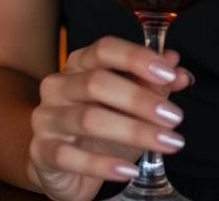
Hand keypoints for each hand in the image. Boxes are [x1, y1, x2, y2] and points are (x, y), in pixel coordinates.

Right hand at [28, 36, 192, 200]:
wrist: (62, 166)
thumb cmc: (100, 126)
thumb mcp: (128, 104)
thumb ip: (152, 83)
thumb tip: (177, 68)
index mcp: (79, 63)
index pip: (104, 48)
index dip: (137, 58)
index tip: (169, 73)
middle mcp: (59, 85)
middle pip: (97, 83)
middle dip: (140, 99)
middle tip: (174, 117)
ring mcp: (46, 118)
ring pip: (89, 119)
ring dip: (133, 131)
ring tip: (166, 142)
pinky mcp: (41, 152)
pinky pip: (71, 157)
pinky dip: (103, 164)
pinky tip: (129, 170)